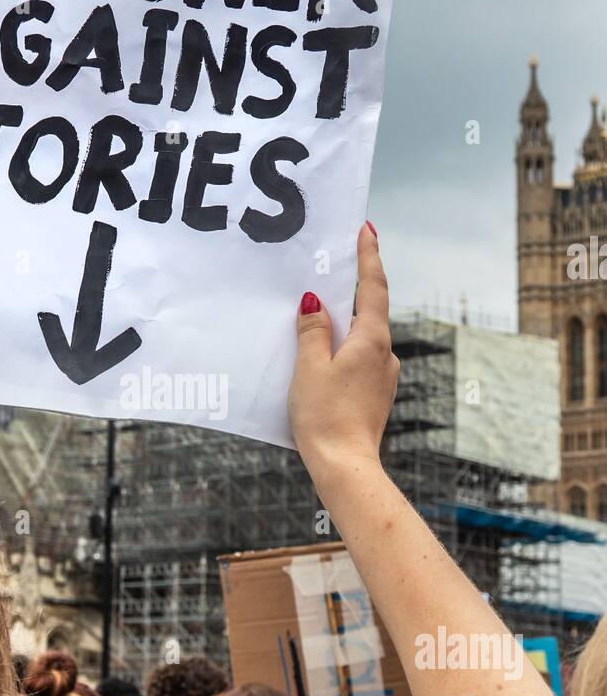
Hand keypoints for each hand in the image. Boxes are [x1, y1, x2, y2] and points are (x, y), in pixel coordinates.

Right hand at [287, 222, 398, 486]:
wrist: (345, 466)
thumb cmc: (325, 416)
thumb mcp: (310, 367)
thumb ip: (312, 330)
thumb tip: (314, 302)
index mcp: (371, 340)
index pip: (373, 287)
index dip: (369, 256)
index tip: (366, 229)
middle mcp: (385, 354)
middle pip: (369, 310)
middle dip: (352, 288)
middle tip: (336, 263)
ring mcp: (383, 375)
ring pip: (363, 337)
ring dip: (344, 322)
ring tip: (318, 313)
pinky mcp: (375, 394)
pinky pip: (359, 358)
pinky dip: (343, 348)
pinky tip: (322, 356)